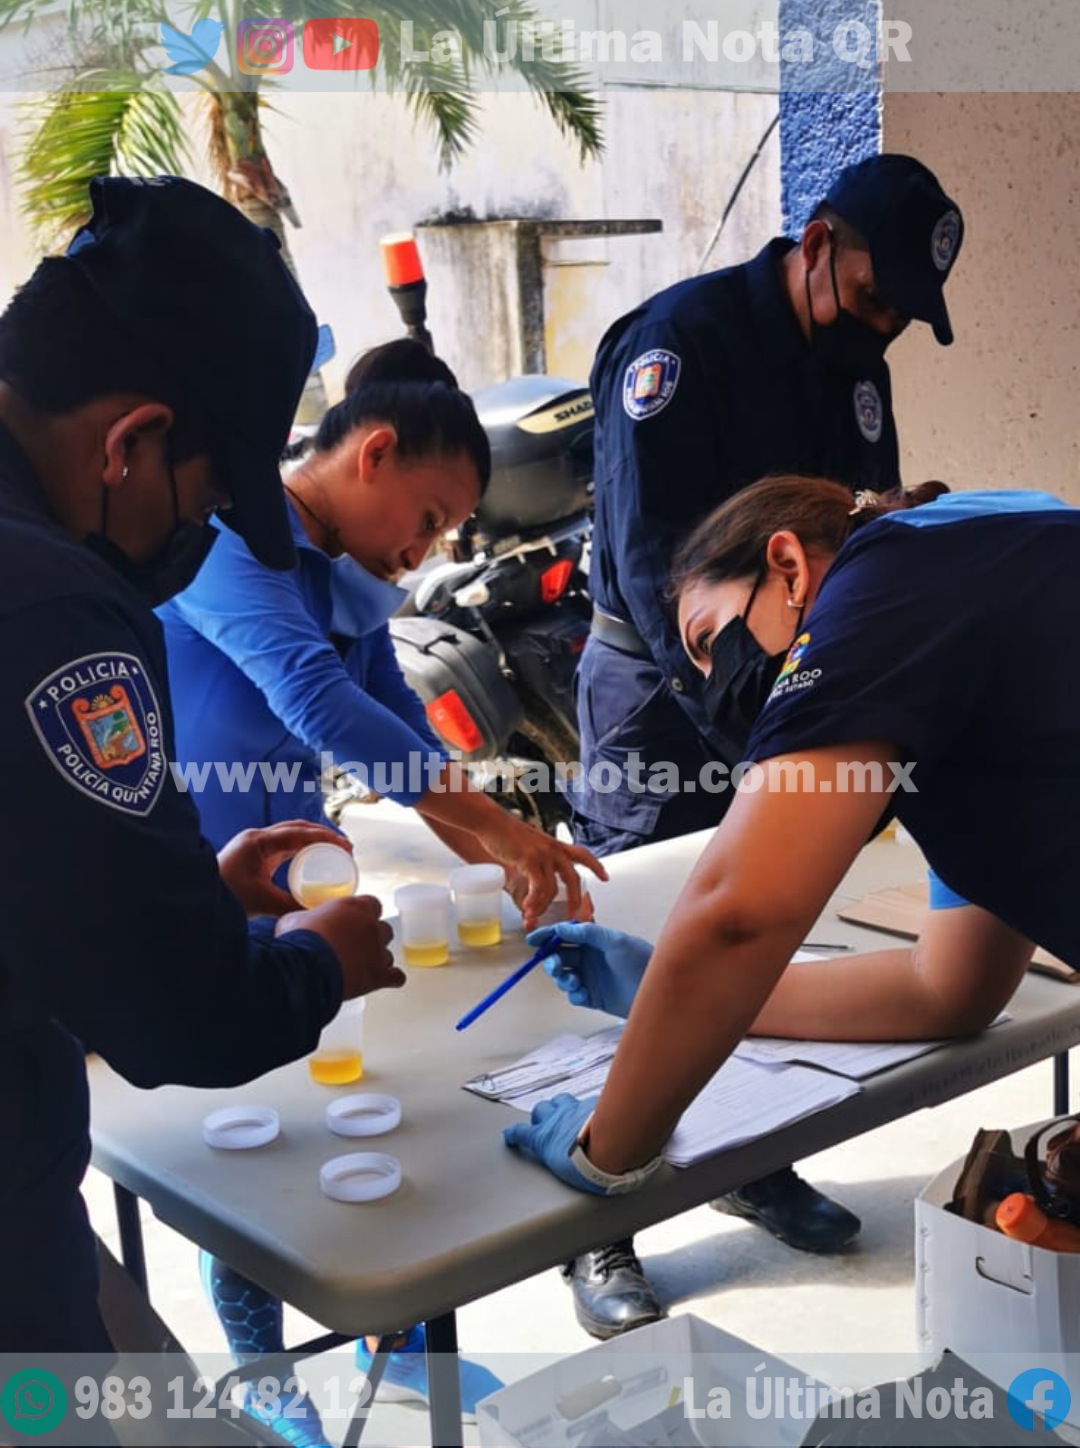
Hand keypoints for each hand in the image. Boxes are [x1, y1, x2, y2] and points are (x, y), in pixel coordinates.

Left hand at [218, 821, 350, 917]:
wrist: (195, 900)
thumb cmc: (224, 896)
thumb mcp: (262, 902)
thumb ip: (291, 906)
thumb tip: (318, 912)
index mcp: (259, 842)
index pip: (299, 833)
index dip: (325, 837)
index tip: (345, 846)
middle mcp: (256, 839)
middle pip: (297, 828)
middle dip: (323, 836)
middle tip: (345, 848)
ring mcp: (254, 846)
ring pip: (290, 836)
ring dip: (312, 841)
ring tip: (334, 852)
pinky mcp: (253, 856)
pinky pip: (282, 847)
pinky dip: (300, 850)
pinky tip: (312, 859)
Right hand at [276, 895, 404, 997]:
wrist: (304, 968)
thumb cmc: (298, 941)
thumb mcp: (294, 920)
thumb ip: (304, 919)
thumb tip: (295, 924)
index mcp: (354, 908)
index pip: (372, 904)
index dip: (364, 914)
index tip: (354, 922)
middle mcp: (371, 927)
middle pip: (384, 929)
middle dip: (372, 938)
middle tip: (355, 947)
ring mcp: (377, 952)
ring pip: (388, 955)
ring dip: (377, 960)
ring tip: (360, 969)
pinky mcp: (378, 976)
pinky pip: (396, 977)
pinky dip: (391, 979)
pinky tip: (382, 980)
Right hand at [478, 818, 607, 929]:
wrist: (491, 822)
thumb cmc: (507, 833)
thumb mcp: (531, 844)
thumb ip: (539, 858)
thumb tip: (539, 875)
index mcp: (556, 845)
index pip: (583, 855)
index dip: (596, 866)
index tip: (605, 878)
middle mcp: (554, 849)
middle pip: (573, 878)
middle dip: (575, 900)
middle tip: (573, 915)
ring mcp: (543, 854)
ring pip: (553, 888)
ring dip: (543, 905)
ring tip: (533, 915)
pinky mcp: (530, 860)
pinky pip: (539, 887)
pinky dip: (534, 900)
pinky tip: (528, 908)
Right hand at [503, 1094, 604, 1193]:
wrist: (609, 1148)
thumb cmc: (587, 1166)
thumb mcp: (564, 1170)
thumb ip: (559, 1160)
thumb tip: (564, 1165)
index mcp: (544, 1138)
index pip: (522, 1133)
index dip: (514, 1134)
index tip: (509, 1135)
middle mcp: (556, 1119)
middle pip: (541, 1108)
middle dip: (542, 1115)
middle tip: (545, 1123)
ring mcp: (574, 1108)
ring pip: (561, 1099)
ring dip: (561, 1106)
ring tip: (567, 1114)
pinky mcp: (592, 1103)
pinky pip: (585, 1101)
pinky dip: (586, 1107)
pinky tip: (594, 1113)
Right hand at [526, 922, 652, 1017]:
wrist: (657, 992)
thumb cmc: (641, 961)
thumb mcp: (616, 941)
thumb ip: (589, 932)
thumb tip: (563, 927)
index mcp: (594, 940)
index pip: (565, 935)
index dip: (548, 936)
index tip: (534, 940)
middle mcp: (590, 957)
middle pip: (560, 956)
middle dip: (553, 960)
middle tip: (555, 966)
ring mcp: (591, 977)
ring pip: (564, 976)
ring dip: (563, 978)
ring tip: (574, 981)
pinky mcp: (594, 997)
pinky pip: (574, 995)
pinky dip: (574, 994)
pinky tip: (583, 993)